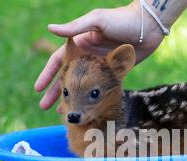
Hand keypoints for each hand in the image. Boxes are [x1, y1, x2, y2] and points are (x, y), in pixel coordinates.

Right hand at [34, 1, 164, 109]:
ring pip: (80, 87)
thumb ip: (75, 27)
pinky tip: (86, 112)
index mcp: (80, 44)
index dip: (47, 74)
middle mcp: (87, 57)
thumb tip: (50, 28)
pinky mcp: (113, 74)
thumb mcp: (96, 21)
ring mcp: (99, 67)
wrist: (147, 26)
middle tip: (43, 107)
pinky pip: (98, 91)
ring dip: (71, 99)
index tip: (38, 89)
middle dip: (55, 92)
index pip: (58, 62)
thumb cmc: (121, 19)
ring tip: (61, 114)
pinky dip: (90, 101)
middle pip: (66, 77)